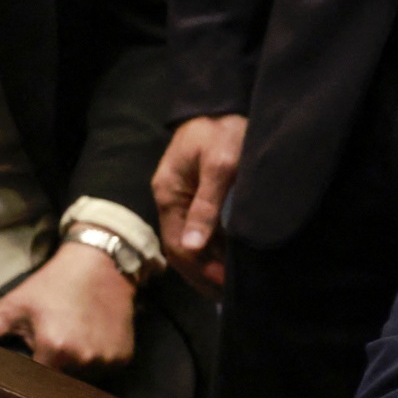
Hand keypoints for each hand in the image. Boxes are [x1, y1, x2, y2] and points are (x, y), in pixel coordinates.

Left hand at [0, 239, 137, 376]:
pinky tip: (90, 340)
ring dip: (75, 369)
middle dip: (53, 371)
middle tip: (50, 347)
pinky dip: (96, 362)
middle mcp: (85, 360)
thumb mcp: (15, 305)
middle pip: (62, 385)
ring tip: (70, 342)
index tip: (29, 365)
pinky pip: (105, 370)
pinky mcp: (124, 356)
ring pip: (86, 380)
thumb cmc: (53, 284)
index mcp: (55, 350)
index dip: (31, 377)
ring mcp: (108, 359)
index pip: (38, 385)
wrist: (100, 263)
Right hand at [152, 114, 245, 297]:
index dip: (199, 269)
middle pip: (180, 247)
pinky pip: (200, 228)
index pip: (178, 244)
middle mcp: (170, 198)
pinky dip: (213, 247)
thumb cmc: (223, 129)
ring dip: (207, 263)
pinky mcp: (195, 192)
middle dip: (201, 273)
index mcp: (169, 193)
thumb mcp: (220, 167)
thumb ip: (206, 206)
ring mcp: (181, 196)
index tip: (222, 287)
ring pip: (190, 240)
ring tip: (228, 286)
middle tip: (226, 297)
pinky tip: (228, 260)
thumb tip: (193, 247)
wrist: (223, 100)